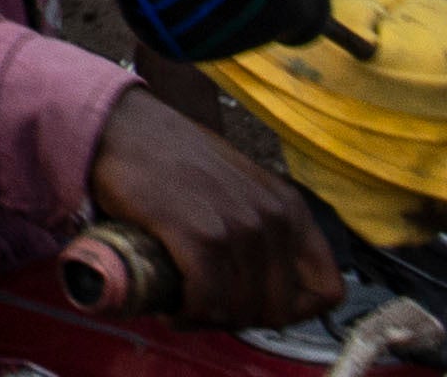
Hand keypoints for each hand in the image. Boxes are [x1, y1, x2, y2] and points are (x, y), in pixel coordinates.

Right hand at [82, 85, 339, 328]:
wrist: (120, 126)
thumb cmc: (174, 159)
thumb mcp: (240, 188)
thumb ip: (263, 229)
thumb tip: (268, 284)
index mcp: (289, 208)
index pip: (326, 290)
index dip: (294, 309)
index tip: (254, 305)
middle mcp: (272, 218)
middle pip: (278, 311)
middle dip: (241, 318)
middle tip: (208, 306)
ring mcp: (238, 226)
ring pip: (241, 311)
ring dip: (209, 318)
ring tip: (185, 303)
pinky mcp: (198, 235)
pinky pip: (208, 301)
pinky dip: (187, 314)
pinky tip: (170, 306)